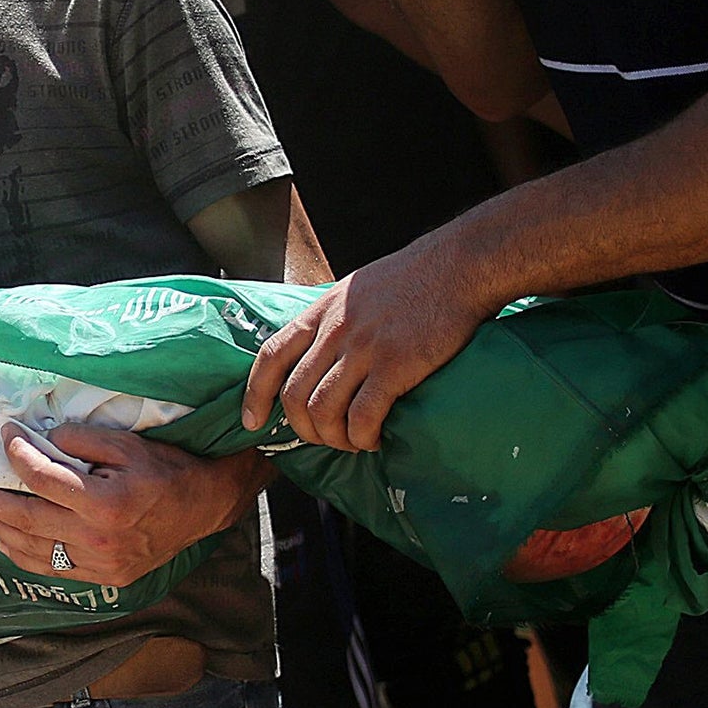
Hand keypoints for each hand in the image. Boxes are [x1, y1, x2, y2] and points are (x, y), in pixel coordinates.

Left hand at [0, 425, 248, 587]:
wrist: (203, 507)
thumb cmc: (166, 469)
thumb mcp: (127, 444)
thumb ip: (81, 441)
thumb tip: (43, 439)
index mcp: (103, 502)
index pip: (41, 477)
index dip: (16, 454)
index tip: (4, 435)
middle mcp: (96, 539)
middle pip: (25, 518)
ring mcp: (99, 563)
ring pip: (32, 549)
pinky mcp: (103, 577)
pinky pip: (51, 569)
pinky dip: (22, 554)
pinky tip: (5, 538)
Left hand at [242, 230, 496, 450]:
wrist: (456, 267)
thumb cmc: (410, 279)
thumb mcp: (354, 290)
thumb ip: (332, 320)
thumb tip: (319, 352)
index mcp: (321, 312)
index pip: (271, 356)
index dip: (255, 394)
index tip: (251, 421)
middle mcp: (334, 331)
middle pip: (294, 394)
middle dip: (303, 429)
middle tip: (324, 438)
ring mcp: (363, 348)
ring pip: (324, 410)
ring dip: (334, 438)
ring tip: (353, 441)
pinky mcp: (395, 365)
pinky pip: (363, 415)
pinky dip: (363, 437)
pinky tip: (376, 438)